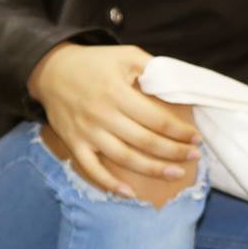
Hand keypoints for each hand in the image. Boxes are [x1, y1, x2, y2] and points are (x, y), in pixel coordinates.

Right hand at [27, 44, 198, 195]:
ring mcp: (86, 132)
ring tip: (176, 174)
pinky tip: (129, 193)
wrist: (51, 70)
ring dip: (151, 170)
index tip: (196, 138)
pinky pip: (91, 169)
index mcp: (117, 93)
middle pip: (144, 141)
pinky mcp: (74, 143)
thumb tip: (181, 84)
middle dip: (173, 152)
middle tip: (194, 157)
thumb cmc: (96, 62)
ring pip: (123, 158)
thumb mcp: (127, 55)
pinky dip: (108, 184)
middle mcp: (102, 115)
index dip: (179, 132)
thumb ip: (154, 68)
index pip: (156, 119)